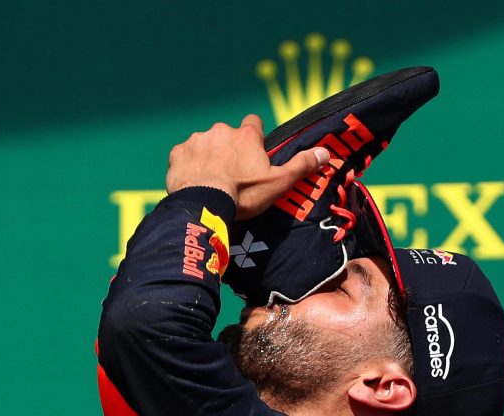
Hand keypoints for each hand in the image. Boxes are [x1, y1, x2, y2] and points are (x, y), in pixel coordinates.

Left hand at [166, 114, 330, 219]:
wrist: (204, 204)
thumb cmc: (243, 194)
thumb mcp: (278, 183)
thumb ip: (301, 166)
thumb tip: (326, 153)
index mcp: (246, 135)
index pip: (253, 123)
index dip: (254, 137)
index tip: (253, 153)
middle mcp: (221, 130)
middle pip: (227, 135)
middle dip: (228, 150)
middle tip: (232, 175)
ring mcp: (197, 140)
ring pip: (205, 144)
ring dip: (208, 158)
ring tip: (211, 181)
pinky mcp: (178, 153)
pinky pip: (184, 155)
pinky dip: (188, 166)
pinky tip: (193, 182)